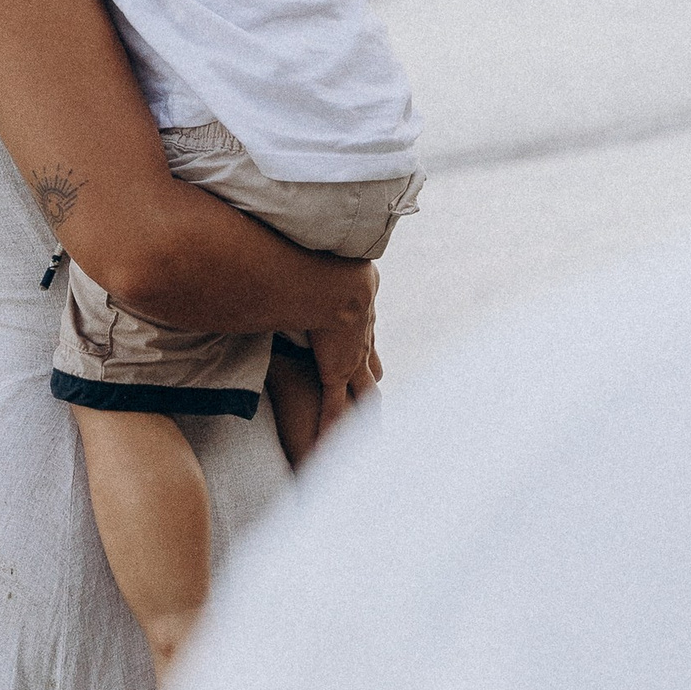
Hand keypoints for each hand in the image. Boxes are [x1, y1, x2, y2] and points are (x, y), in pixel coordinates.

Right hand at [299, 262, 381, 437]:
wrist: (340, 280)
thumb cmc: (330, 261)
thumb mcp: (333, 261)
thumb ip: (324, 259)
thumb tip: (315, 242)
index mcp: (363, 314)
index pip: (367, 343)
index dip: (368, 358)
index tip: (371, 368)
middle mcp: (363, 340)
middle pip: (371, 373)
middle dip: (372, 389)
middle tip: (375, 405)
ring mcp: (352, 359)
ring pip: (363, 396)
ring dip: (363, 417)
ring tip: (366, 438)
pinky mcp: (336, 372)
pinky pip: (334, 408)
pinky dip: (332, 428)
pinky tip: (328, 447)